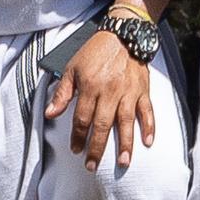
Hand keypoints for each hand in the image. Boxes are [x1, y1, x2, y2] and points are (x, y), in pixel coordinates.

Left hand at [50, 30, 156, 169]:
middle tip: (92, 166)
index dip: (78, 136)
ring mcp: (129, 92)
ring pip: (126, 122)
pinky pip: (147, 110)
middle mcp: (110, 91)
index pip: (82, 118)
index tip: (76, 150)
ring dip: (125, 143)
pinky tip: (148, 142)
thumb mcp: (72, 68)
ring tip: (123, 162)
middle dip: (97, 148)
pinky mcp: (143, 90)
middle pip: (103, 125)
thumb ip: (62, 93)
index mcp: (91, 86)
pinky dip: (149, 126)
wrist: (123, 34)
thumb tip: (50, 113)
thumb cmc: (95, 52)